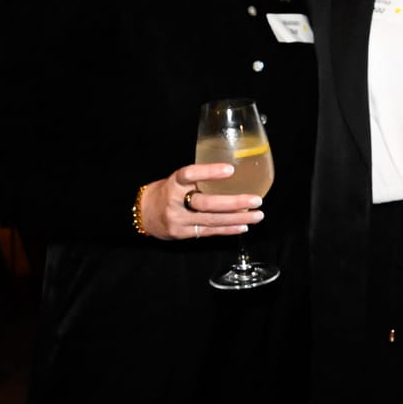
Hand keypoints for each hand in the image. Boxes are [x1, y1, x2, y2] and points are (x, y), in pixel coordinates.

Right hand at [141, 163, 262, 239]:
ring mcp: (178, 220)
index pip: (189, 174)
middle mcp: (175, 201)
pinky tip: (244, 226)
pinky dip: (228, 229)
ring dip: (238, 218)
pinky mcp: (183, 234)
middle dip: (233, 203)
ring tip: (257, 215)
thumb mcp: (178, 180)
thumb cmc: (169, 191)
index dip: (209, 172)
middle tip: (255, 199)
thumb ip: (200, 178)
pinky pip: (209, 232)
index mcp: (174, 183)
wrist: (145, 213)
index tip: (230, 169)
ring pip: (211, 220)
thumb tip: (235, 173)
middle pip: (205, 203)